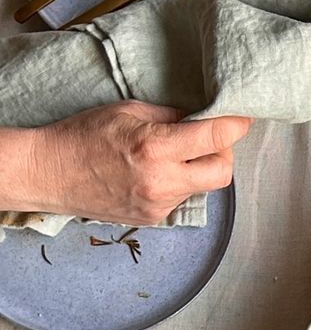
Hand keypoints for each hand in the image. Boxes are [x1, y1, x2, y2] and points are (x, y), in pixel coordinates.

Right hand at [7, 103, 249, 224]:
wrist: (49, 174)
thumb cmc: (83, 136)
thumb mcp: (128, 111)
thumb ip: (170, 116)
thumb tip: (200, 119)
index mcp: (156, 148)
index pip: (216, 138)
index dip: (236, 125)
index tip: (242, 118)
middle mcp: (162, 181)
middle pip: (222, 173)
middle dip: (223, 153)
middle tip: (208, 139)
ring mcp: (158, 205)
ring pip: (201, 187)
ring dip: (198, 168)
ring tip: (173, 154)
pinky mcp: (152, 219)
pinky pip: (180, 199)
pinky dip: (178, 183)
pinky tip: (154, 172)